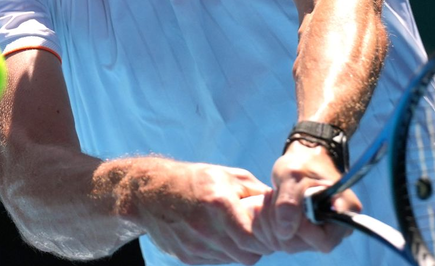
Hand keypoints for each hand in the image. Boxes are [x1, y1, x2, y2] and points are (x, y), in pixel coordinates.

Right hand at [123, 160, 274, 264]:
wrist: (150, 191)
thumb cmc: (195, 179)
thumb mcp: (229, 176)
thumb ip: (257, 193)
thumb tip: (283, 207)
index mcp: (218, 205)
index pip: (254, 239)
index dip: (268, 239)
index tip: (273, 231)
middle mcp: (205, 229)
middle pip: (246, 255)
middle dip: (259, 246)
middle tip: (261, 233)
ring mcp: (194, 246)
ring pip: (232, 260)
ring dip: (241, 249)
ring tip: (238, 230)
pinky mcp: (186, 257)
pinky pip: (216, 261)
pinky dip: (224, 252)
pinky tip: (220, 234)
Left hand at [260, 140, 359, 253]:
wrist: (301, 161)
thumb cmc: (302, 164)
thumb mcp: (292, 176)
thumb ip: (288, 202)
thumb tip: (285, 232)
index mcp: (345, 211)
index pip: (324, 240)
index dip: (303, 230)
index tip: (289, 208)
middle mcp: (337, 228)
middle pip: (303, 245)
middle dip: (281, 224)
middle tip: (273, 197)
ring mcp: (320, 232)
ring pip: (289, 244)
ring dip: (273, 223)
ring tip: (272, 199)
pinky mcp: (305, 234)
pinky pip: (282, 240)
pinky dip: (271, 226)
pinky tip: (270, 207)